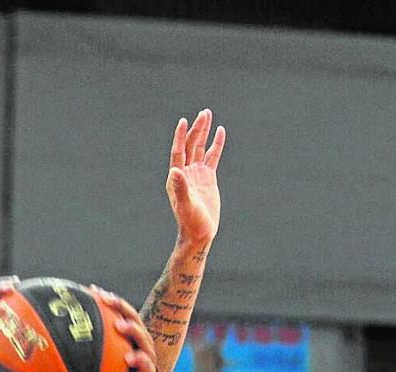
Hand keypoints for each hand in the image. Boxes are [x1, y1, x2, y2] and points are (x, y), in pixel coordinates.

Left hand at [91, 287, 160, 371]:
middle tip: (106, 298)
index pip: (120, 313)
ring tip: (119, 325)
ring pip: (142, 337)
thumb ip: (91, 352)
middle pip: (133, 317)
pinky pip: (146, 364)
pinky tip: (129, 358)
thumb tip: (61, 344)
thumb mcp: (104, 364)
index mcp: (129, 337)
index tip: (92, 289)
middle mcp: (139, 342)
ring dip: (131, 329)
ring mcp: (146, 356)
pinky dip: (139, 359)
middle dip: (120, 306)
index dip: (108, 300)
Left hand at [166, 109, 224, 246]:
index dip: (180, 137)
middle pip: (191, 146)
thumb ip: (180, 188)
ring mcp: (197, 174)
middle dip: (197, 129)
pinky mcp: (208, 178)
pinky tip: (220, 132)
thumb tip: (175, 170)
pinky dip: (216, 145)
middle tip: (204, 113)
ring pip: (200, 148)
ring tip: (208, 115)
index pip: (178, 152)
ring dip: (204, 132)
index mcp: (177, 177)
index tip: (184, 121)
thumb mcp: (186, 205)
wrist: (199, 233)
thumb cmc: (191, 222)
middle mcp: (185, 173)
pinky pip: (212, 157)